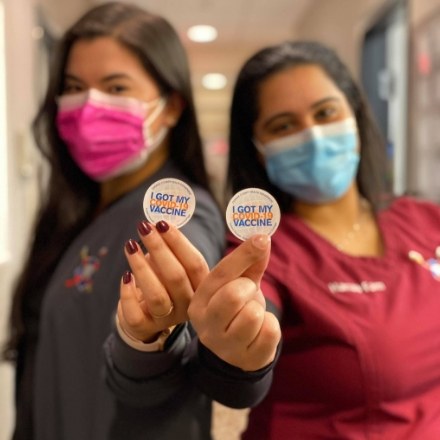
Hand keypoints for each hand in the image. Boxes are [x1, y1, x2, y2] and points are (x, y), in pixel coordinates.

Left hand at [118, 220, 208, 342]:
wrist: (149, 314)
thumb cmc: (163, 280)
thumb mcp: (171, 263)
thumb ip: (168, 248)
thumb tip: (157, 224)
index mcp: (201, 286)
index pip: (195, 263)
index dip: (179, 242)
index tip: (162, 223)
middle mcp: (189, 304)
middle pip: (176, 277)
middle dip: (159, 248)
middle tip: (144, 227)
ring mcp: (168, 319)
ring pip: (157, 296)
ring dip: (142, 267)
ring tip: (130, 246)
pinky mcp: (146, 328)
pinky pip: (136, 314)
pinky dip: (128, 294)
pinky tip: (125, 276)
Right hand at [188, 234, 280, 370]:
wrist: (239, 351)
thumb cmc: (237, 311)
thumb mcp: (238, 284)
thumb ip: (249, 262)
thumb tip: (263, 237)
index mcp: (199, 301)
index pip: (220, 274)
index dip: (243, 254)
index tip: (262, 239)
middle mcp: (206, 324)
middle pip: (233, 295)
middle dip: (249, 289)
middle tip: (248, 294)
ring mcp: (224, 345)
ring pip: (253, 315)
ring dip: (260, 311)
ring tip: (253, 316)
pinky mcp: (246, 359)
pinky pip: (270, 332)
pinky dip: (270, 327)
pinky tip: (260, 332)